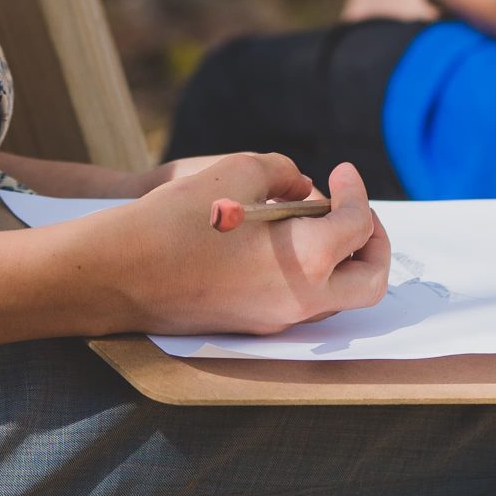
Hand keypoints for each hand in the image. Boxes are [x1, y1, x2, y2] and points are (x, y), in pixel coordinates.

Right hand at [79, 153, 391, 336]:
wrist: (122, 272)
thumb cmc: (179, 218)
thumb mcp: (239, 170)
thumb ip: (285, 174)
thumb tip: (303, 188)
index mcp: (307, 258)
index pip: (359, 225)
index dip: (356, 190)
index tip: (342, 172)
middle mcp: (301, 298)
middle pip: (370, 282)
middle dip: (374, 242)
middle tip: (354, 209)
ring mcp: (277, 319)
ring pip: (337, 297)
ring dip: (340, 257)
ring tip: (312, 218)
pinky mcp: (252, 325)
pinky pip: (301, 301)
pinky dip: (308, 270)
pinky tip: (278, 240)